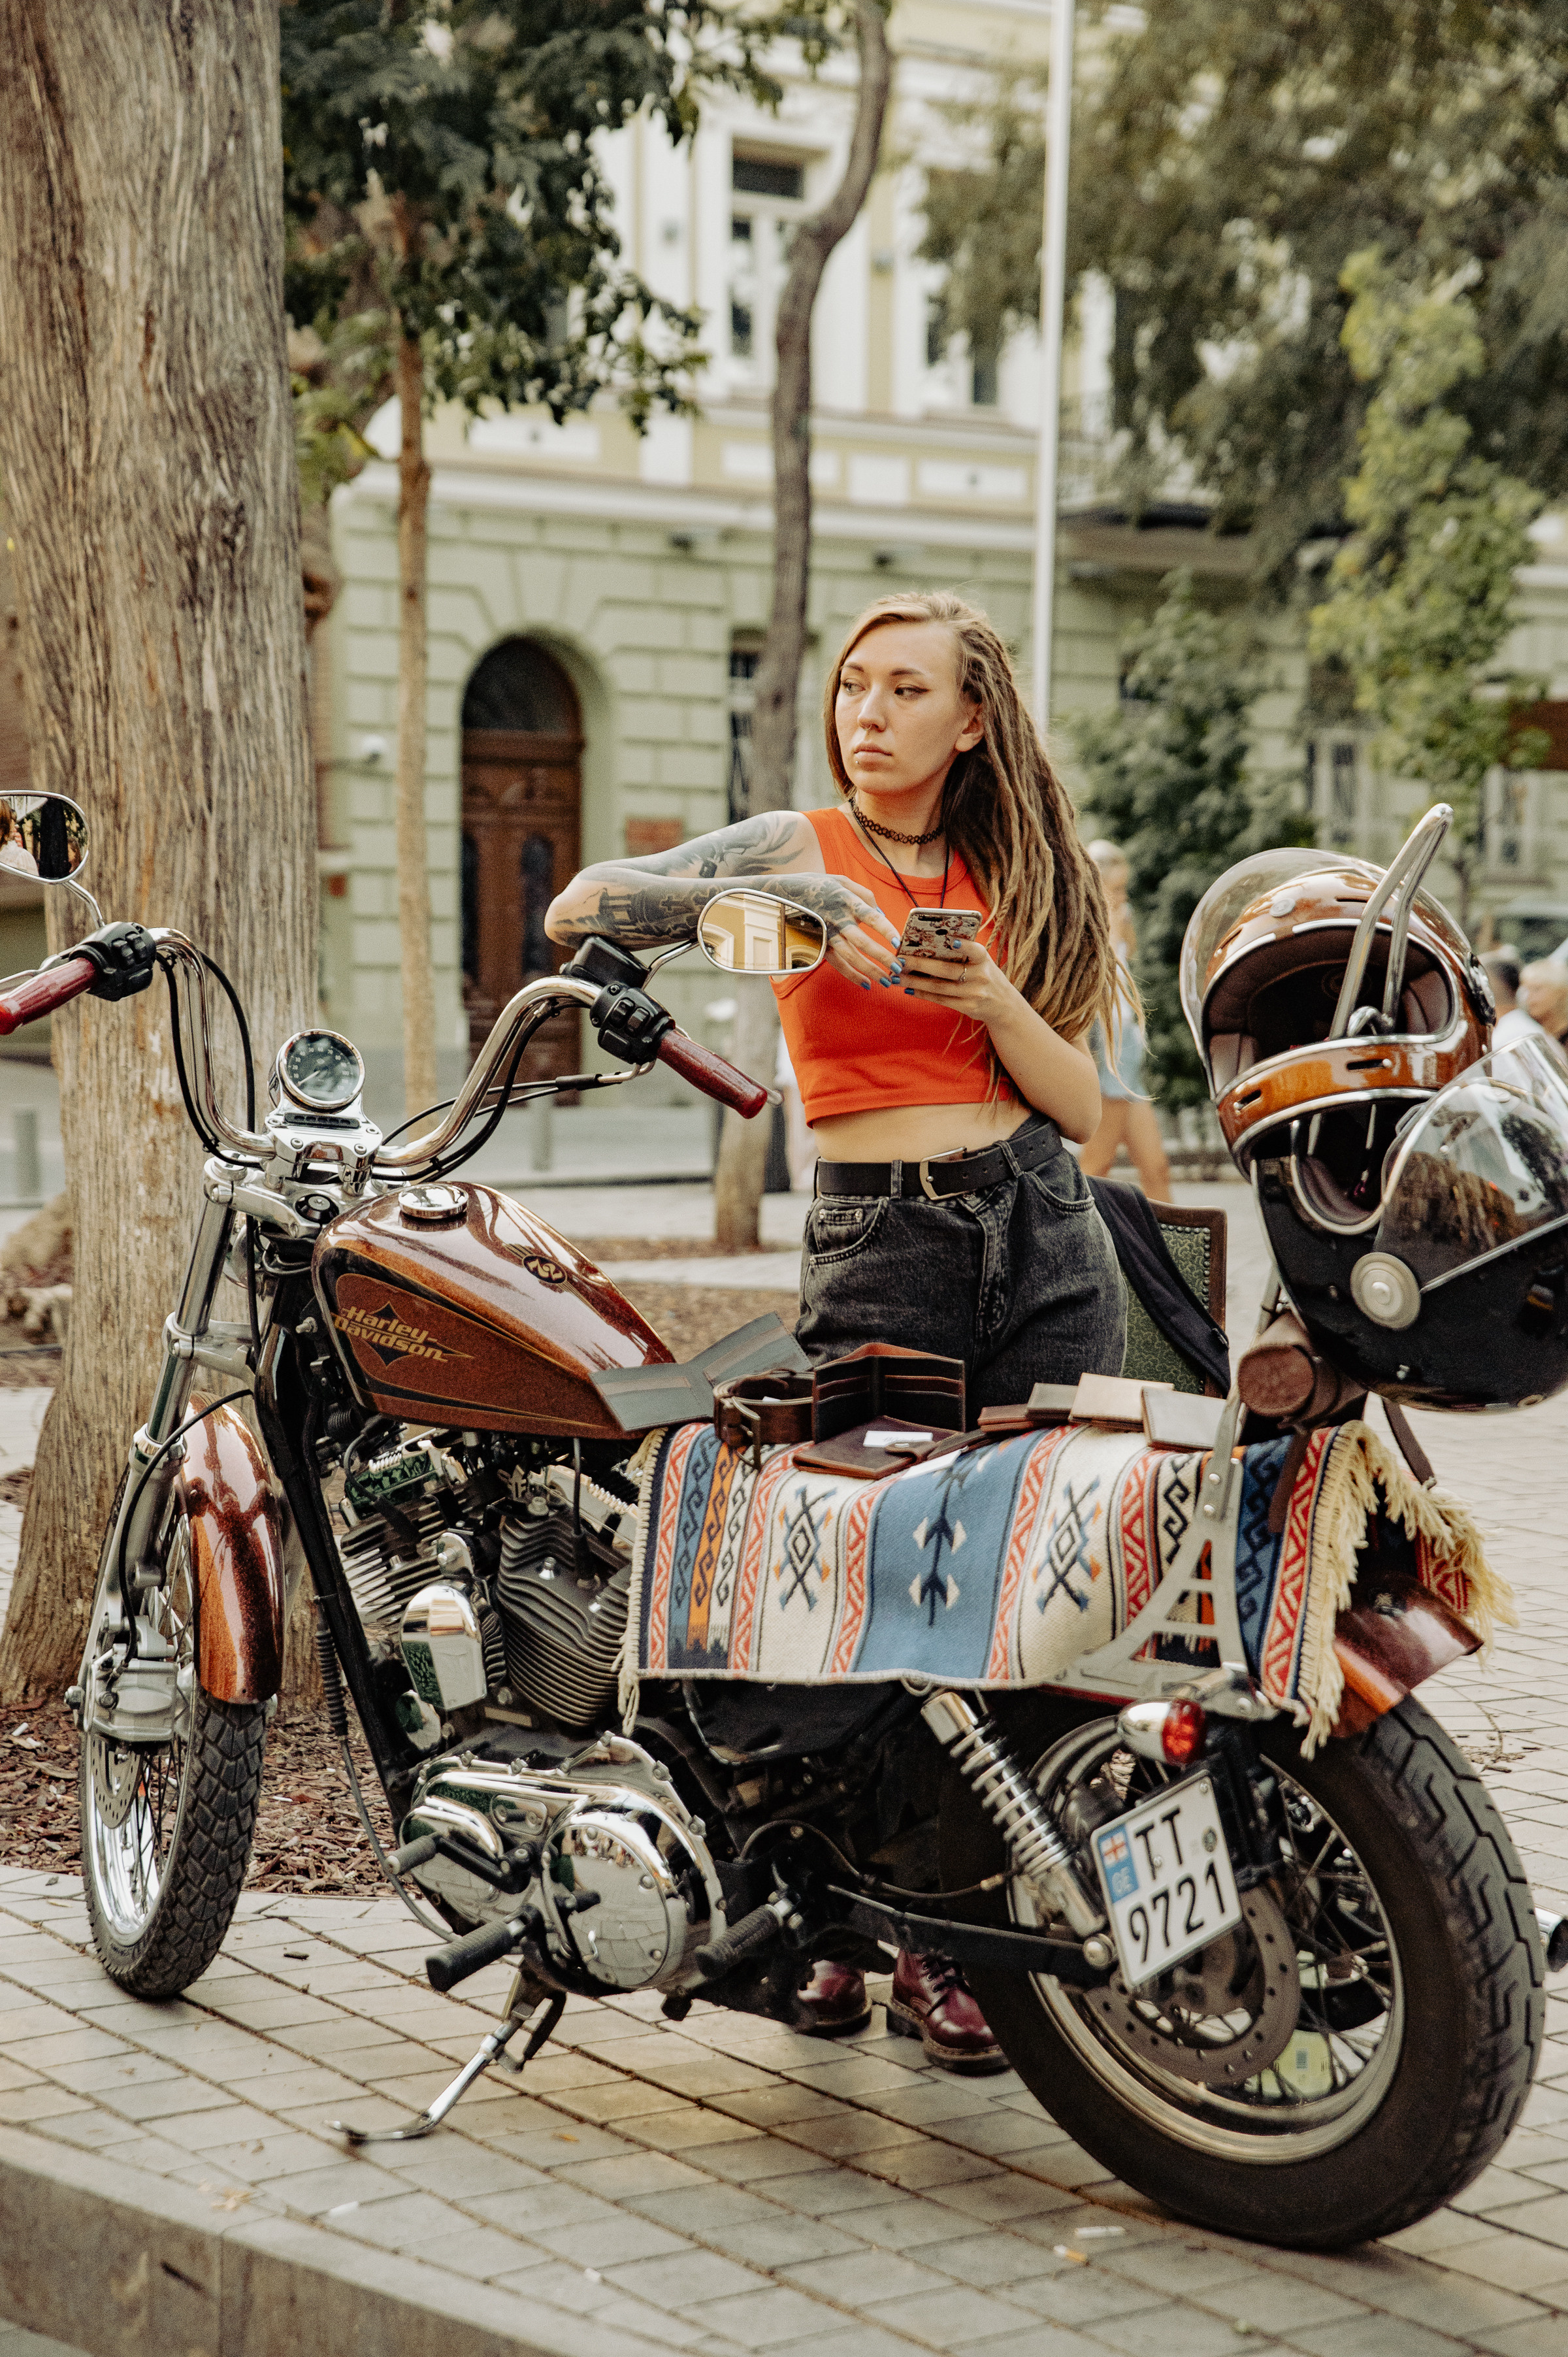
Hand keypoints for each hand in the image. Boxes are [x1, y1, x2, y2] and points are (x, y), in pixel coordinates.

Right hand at [795, 875, 900, 988]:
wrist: (779, 893)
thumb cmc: (814, 884)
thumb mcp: (839, 879)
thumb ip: (864, 893)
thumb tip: (882, 912)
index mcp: (846, 900)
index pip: (870, 916)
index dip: (885, 929)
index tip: (897, 942)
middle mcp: (837, 919)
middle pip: (862, 942)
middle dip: (882, 957)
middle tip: (898, 968)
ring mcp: (826, 934)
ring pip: (850, 956)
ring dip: (870, 971)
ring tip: (887, 982)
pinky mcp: (818, 944)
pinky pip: (836, 963)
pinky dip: (851, 975)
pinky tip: (866, 984)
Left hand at [894, 938, 1015, 1024]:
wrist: (1004, 1006)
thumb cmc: (985, 976)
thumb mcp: (983, 962)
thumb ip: (965, 953)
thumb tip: (930, 944)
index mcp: (984, 959)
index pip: (975, 950)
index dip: (964, 945)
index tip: (950, 940)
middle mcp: (980, 976)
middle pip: (945, 970)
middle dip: (919, 964)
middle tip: (899, 959)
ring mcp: (974, 993)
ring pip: (939, 986)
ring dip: (915, 981)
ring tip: (897, 976)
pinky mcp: (968, 1007)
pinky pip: (941, 999)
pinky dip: (923, 994)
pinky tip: (909, 988)